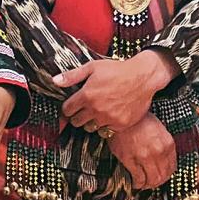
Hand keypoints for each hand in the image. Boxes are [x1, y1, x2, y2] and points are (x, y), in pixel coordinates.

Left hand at [56, 51, 176, 131]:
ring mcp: (109, 118)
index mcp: (87, 95)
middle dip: (76, 116)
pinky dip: (105, 126)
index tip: (71, 106)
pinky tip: (107, 117)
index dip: (67, 108)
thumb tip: (55, 81)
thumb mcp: (92, 67)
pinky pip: (106, 131)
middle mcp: (96, 109)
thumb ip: (72, 76)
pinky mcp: (121, 124)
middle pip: (76, 121)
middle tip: (82, 110)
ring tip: (95, 113)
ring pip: (90, 128)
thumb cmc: (118, 70)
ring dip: (90, 122)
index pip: (67, 110)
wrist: (143, 77)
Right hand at [105, 113, 176, 189]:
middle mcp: (158, 152)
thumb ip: (164, 147)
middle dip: (157, 182)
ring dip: (148, 185)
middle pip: (163, 176)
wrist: (122, 116)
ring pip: (152, 179)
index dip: (166, 176)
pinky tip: (135, 183)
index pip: (172, 168)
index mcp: (168, 144)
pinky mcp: (129, 158)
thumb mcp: (159, 131)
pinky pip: (138, 177)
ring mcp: (144, 156)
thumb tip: (163, 162)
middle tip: (152, 183)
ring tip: (143, 185)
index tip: (161, 177)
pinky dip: (138, 183)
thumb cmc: (139, 121)